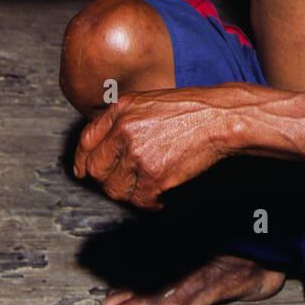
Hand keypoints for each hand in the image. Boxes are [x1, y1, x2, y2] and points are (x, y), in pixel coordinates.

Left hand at [72, 89, 226, 209]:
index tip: (85, 171)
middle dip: (108, 180)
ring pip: (115, 189)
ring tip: (147, 185)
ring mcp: (138, 154)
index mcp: (121, 110)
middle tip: (125, 181)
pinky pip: (141, 201)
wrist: (220, 118)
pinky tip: (163, 193)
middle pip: (96, 169)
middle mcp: (124, 131)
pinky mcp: (154, 175)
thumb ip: (123, 120)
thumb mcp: (149, 102)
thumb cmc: (191, 110)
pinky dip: (152, 202)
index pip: (86, 141)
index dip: (84, 160)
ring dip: (130, 193)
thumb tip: (103, 146)